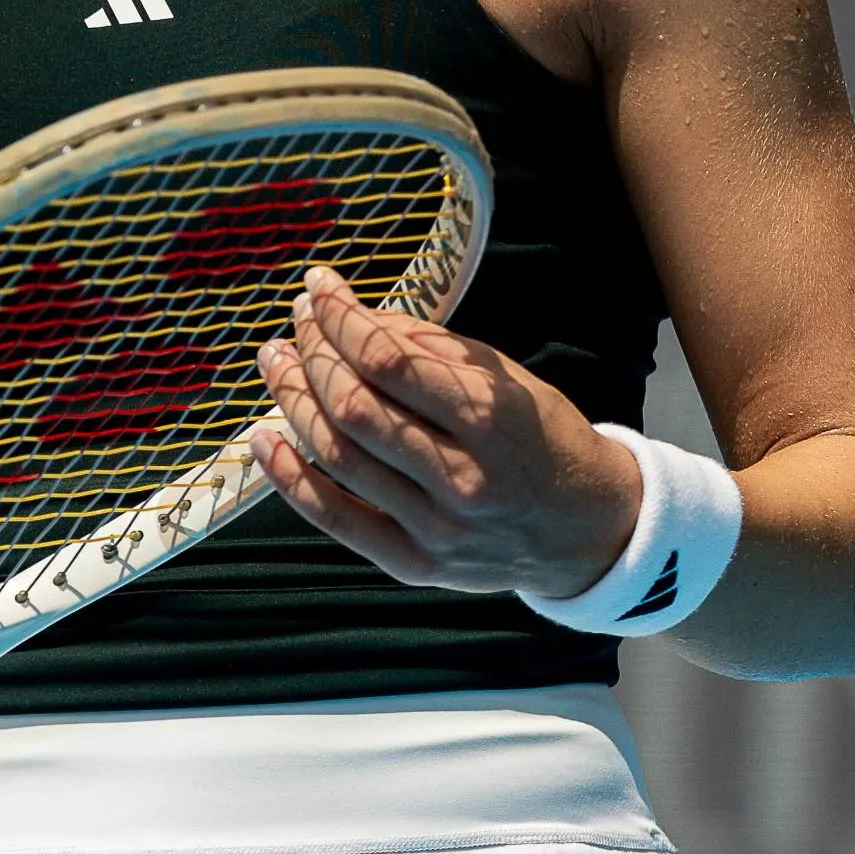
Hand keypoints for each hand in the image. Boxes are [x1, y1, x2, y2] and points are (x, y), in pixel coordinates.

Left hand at [250, 265, 640, 599]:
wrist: (591, 533)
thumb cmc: (544, 441)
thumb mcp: (506, 381)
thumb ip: (431, 348)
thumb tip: (350, 316)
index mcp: (493, 421)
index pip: (389, 361)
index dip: (341, 319)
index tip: (318, 288)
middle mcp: (464, 479)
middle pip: (355, 409)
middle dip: (313, 355)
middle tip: (296, 325)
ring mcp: (437, 529)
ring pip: (338, 458)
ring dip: (293, 402)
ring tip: (276, 364)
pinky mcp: (415, 565)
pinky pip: (335, 519)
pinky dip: (289, 478)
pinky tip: (263, 438)